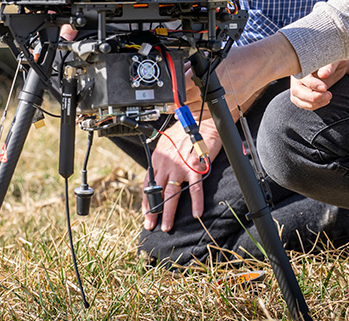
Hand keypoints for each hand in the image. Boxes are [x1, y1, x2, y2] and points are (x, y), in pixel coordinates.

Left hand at [143, 116, 221, 231]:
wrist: (202, 122)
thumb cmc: (184, 132)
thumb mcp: (166, 143)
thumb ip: (162, 159)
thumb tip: (158, 171)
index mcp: (158, 159)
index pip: (148, 184)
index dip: (146, 200)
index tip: (145, 213)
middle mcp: (166, 164)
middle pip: (157, 192)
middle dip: (153, 211)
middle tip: (151, 225)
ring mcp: (180, 168)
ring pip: (172, 195)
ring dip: (168, 212)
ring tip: (166, 226)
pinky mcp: (195, 169)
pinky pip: (194, 190)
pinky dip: (196, 203)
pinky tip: (196, 213)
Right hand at [288, 47, 348, 110]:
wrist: (336, 64)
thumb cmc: (335, 59)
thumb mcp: (334, 59)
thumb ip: (329, 66)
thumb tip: (323, 74)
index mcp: (302, 63)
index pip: (302, 77)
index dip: (312, 84)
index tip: (325, 88)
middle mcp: (297, 75)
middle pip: (296, 90)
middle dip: (312, 97)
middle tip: (329, 95)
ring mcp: (297, 85)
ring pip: (297, 99)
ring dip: (313, 103)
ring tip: (328, 97)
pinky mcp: (302, 93)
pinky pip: (301, 103)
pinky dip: (312, 106)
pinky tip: (325, 101)